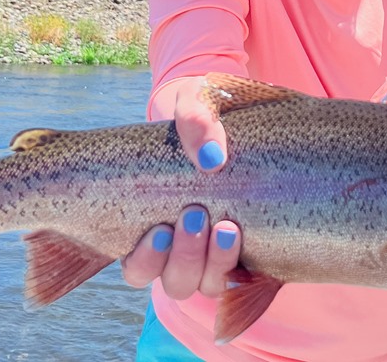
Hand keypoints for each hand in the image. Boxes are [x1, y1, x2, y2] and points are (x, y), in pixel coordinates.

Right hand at [121, 76, 239, 298]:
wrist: (243, 114)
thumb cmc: (205, 111)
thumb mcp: (196, 102)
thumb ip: (195, 118)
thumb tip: (210, 159)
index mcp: (153, 225)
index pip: (138, 268)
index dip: (146, 260)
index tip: (161, 230)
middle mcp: (181, 249)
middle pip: (174, 282)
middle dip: (184, 257)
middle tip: (195, 214)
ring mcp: (215, 253)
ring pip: (206, 285)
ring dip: (213, 263)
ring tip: (226, 227)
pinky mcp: (248, 250)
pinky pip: (244, 278)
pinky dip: (243, 265)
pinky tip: (247, 237)